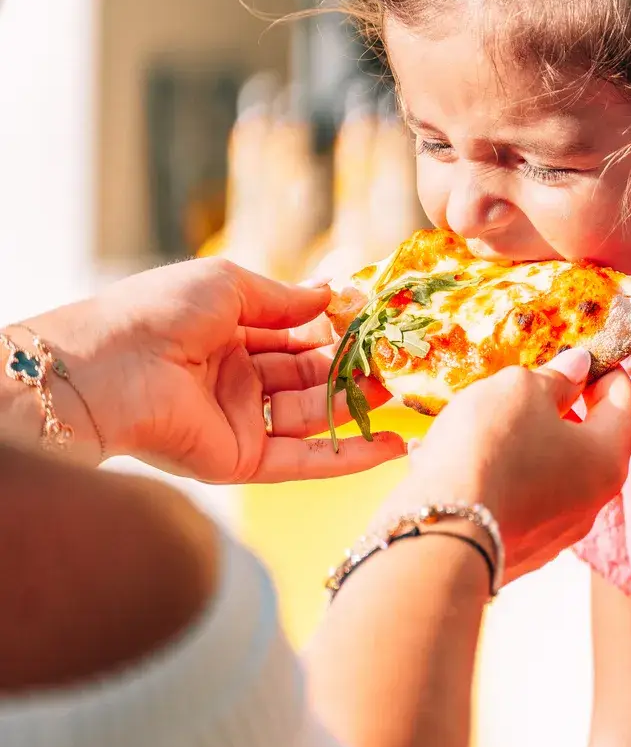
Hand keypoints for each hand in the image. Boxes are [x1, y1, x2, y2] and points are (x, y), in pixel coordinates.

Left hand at [21, 260, 404, 481]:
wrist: (108, 368)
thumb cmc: (157, 312)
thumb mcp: (228, 285)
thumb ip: (285, 298)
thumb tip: (332, 295)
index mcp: (227, 332)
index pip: (295, 332)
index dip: (335, 326)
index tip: (380, 320)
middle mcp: (236, 378)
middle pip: (310, 373)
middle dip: (355, 366)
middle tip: (404, 358)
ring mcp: (241, 421)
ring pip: (313, 414)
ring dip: (358, 404)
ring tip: (405, 390)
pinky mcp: (242, 461)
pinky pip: (305, 458)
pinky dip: (349, 455)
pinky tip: (392, 445)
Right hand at [372, 346, 630, 583]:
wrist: (440, 531)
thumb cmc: (488, 449)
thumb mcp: (520, 391)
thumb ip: (556, 377)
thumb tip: (578, 367)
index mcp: (606, 459)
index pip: (627, 409)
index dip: (611, 377)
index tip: (590, 359)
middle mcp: (591, 503)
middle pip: (593, 445)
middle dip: (571, 411)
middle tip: (542, 387)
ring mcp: (555, 534)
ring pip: (555, 476)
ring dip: (536, 445)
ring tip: (498, 422)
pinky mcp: (520, 552)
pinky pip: (522, 502)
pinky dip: (508, 477)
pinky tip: (472, 461)